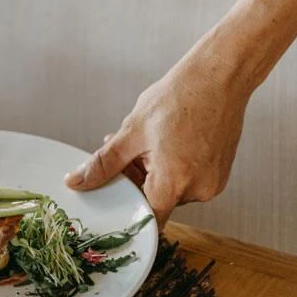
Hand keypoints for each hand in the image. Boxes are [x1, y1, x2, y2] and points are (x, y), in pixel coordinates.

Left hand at [64, 52, 250, 225]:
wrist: (220, 76)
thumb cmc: (180, 98)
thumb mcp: (131, 132)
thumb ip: (103, 163)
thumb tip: (76, 182)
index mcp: (174, 183)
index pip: (146, 220)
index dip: (126, 212)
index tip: (113, 198)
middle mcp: (198, 190)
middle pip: (156, 201)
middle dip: (135, 180)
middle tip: (124, 153)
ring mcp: (213, 183)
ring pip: (171, 189)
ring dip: (152, 172)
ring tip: (146, 141)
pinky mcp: (219, 174)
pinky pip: (188, 180)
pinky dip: (173, 167)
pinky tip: (167, 142)